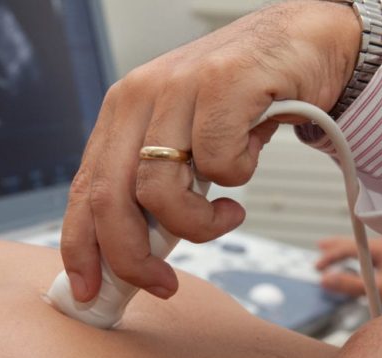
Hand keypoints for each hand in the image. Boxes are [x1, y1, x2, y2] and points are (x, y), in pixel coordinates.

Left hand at [61, 1, 360, 300]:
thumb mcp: (187, 144)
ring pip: (160, 191)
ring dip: (199, 224)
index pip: (84, 189)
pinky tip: (251, 153)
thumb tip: (137, 255)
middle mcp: (139, 97)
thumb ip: (158, 187)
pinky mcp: (221, 84)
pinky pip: (218, 166)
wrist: (299, 44)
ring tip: (226, 212)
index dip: (82, 247)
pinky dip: (239, 177)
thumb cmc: (243, 100)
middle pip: (110, 199)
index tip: (90, 290)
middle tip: (162, 282)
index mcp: (122, 113)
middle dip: (131, 259)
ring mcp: (178, 87)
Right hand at [316, 237, 381, 308]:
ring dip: (351, 249)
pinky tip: (368, 262)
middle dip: (337, 245)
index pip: (348, 246)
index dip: (329, 255)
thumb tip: (325, 280)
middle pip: (357, 240)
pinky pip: (380, 252)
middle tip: (320, 248)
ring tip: (339, 252)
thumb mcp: (381, 289)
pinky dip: (366, 255)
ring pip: (368, 246)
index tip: (317, 267)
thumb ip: (351, 285)